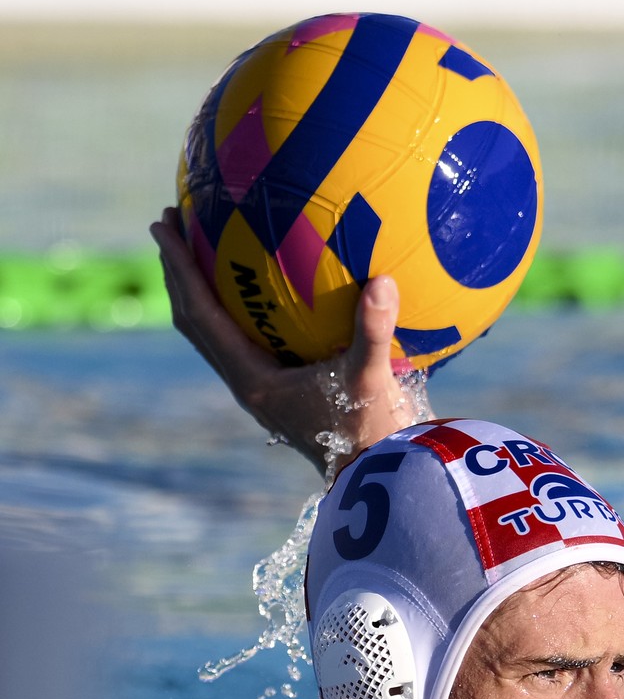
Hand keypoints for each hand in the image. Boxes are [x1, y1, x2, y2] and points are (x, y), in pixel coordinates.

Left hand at [151, 207, 429, 478]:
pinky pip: (246, 340)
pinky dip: (239, 309)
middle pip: (195, 321)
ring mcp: (263, 388)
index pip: (201, 315)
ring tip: (205, 250)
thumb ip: (374, 330)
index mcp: (253, 378)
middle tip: (172, 223)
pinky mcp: (282, 390)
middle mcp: (248, 383)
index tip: (165, 225)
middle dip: (180, 272)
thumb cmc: (370, 432)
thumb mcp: (372, 378)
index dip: (180, 268)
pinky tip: (266, 290)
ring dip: (202, 291)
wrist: (378, 475)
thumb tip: (383, 279)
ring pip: (214, 333)